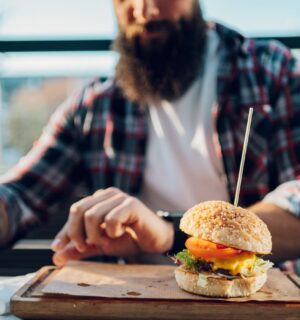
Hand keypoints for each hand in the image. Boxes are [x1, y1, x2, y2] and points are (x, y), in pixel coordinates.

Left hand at [51, 187, 173, 264]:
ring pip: (92, 216)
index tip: (57, 249)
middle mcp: (107, 194)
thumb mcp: (100, 245)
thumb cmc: (128, 239)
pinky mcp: (131, 204)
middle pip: (79, 210)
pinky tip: (121, 233)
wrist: (155, 241)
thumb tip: (56, 257)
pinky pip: (111, 219)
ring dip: (96, 236)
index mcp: (99, 200)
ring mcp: (120, 197)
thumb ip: (80, 249)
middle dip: (76, 233)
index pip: (75, 211)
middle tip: (85, 247)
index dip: (65, 231)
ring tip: (107, 240)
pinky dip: (112, 233)